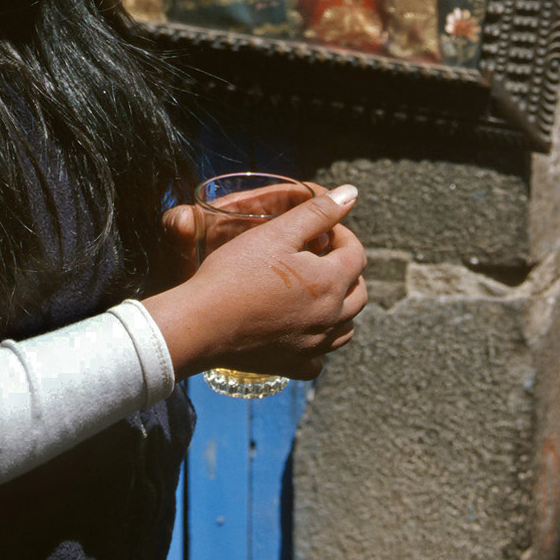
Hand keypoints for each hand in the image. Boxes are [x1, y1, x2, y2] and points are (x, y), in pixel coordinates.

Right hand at [145, 186, 366, 380]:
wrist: (200, 323)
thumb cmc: (235, 273)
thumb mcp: (276, 233)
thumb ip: (317, 212)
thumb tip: (351, 193)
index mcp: (329, 283)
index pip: (356, 254)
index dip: (342, 235)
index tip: (321, 231)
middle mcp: (330, 318)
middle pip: (359, 293)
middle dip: (346, 271)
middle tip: (320, 258)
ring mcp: (313, 346)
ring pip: (345, 327)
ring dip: (340, 307)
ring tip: (315, 292)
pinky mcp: (292, 366)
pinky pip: (320, 358)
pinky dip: (318, 343)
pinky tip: (301, 331)